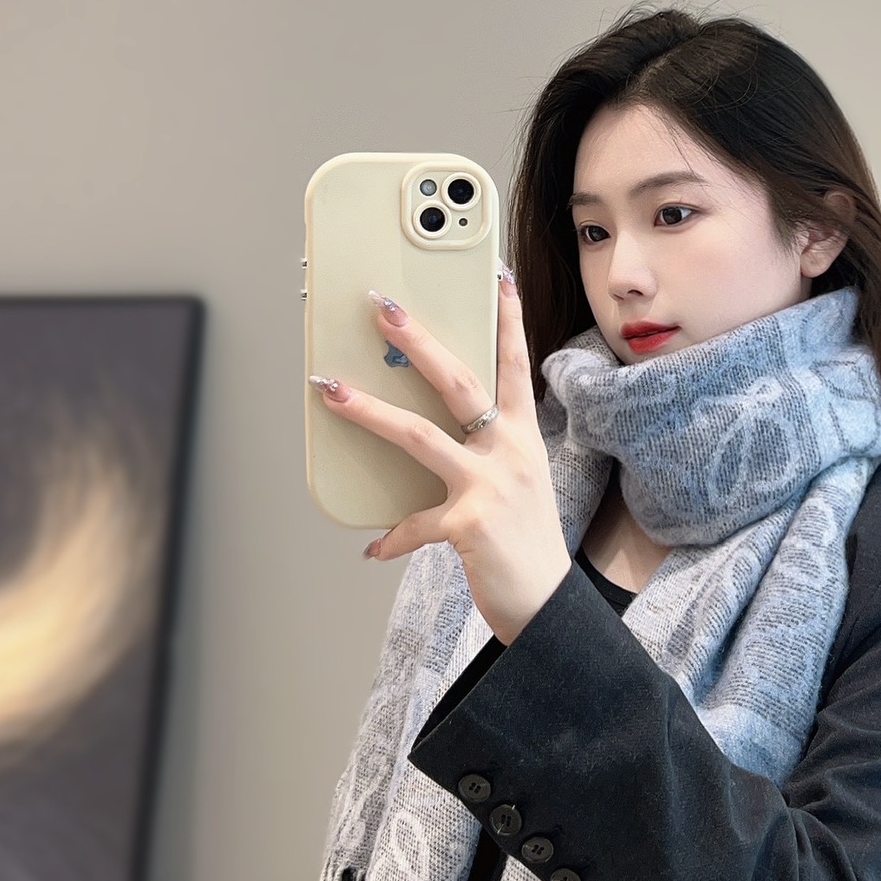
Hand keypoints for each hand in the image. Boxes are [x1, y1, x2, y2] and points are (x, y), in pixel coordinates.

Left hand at [309, 270, 572, 644]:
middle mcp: (510, 453)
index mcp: (523, 437)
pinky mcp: (468, 524)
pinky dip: (391, 537)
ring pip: (420, 434)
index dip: (506, 319)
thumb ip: (485, 453)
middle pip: (459, 382)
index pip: (514, 364)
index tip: (497, 276)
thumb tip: (430, 431)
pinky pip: (414, 522)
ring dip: (370, 410)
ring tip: (332, 390)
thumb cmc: (527, 542)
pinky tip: (373, 547)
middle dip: (418, 340)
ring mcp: (489, 486)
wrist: (549, 604)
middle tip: (382, 307)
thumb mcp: (519, 484)